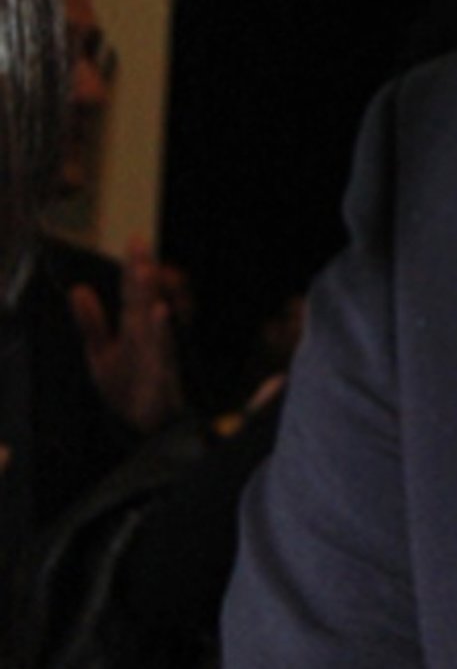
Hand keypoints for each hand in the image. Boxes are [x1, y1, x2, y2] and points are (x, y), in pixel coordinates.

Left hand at [70, 238, 184, 431]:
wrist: (143, 428)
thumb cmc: (128, 388)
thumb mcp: (100, 354)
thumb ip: (91, 323)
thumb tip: (78, 290)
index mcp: (135, 326)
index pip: (134, 291)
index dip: (135, 266)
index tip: (135, 240)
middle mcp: (150, 333)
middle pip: (148, 296)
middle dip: (145, 271)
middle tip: (140, 245)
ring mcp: (159, 350)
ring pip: (160, 315)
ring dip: (154, 294)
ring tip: (147, 271)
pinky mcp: (165, 371)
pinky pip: (166, 347)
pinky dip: (163, 330)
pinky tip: (160, 312)